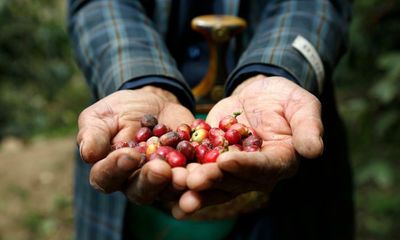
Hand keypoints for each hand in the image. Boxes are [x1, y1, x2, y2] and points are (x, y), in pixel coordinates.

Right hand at [77, 86, 193, 204]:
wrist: (153, 102)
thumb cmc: (120, 111)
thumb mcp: (102, 116)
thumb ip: (92, 134)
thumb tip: (88, 155)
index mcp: (108, 172)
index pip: (106, 178)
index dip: (116, 169)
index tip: (129, 155)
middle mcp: (135, 182)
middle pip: (140, 191)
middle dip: (151, 181)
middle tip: (160, 169)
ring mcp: (163, 180)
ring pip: (169, 190)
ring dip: (177, 184)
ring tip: (185, 174)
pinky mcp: (186, 171)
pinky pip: (194, 177)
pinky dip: (200, 174)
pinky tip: (208, 167)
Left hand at [173, 75, 323, 217]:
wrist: (257, 92)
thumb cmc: (284, 96)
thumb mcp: (301, 104)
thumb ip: (308, 126)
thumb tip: (314, 151)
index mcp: (280, 161)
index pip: (264, 168)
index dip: (245, 166)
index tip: (226, 161)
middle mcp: (256, 173)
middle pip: (234, 182)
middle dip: (212, 181)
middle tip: (191, 180)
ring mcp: (233, 170)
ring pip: (213, 183)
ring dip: (193, 186)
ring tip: (173, 184)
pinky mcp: (213, 162)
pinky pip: (199, 171)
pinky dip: (183, 178)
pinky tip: (165, 182)